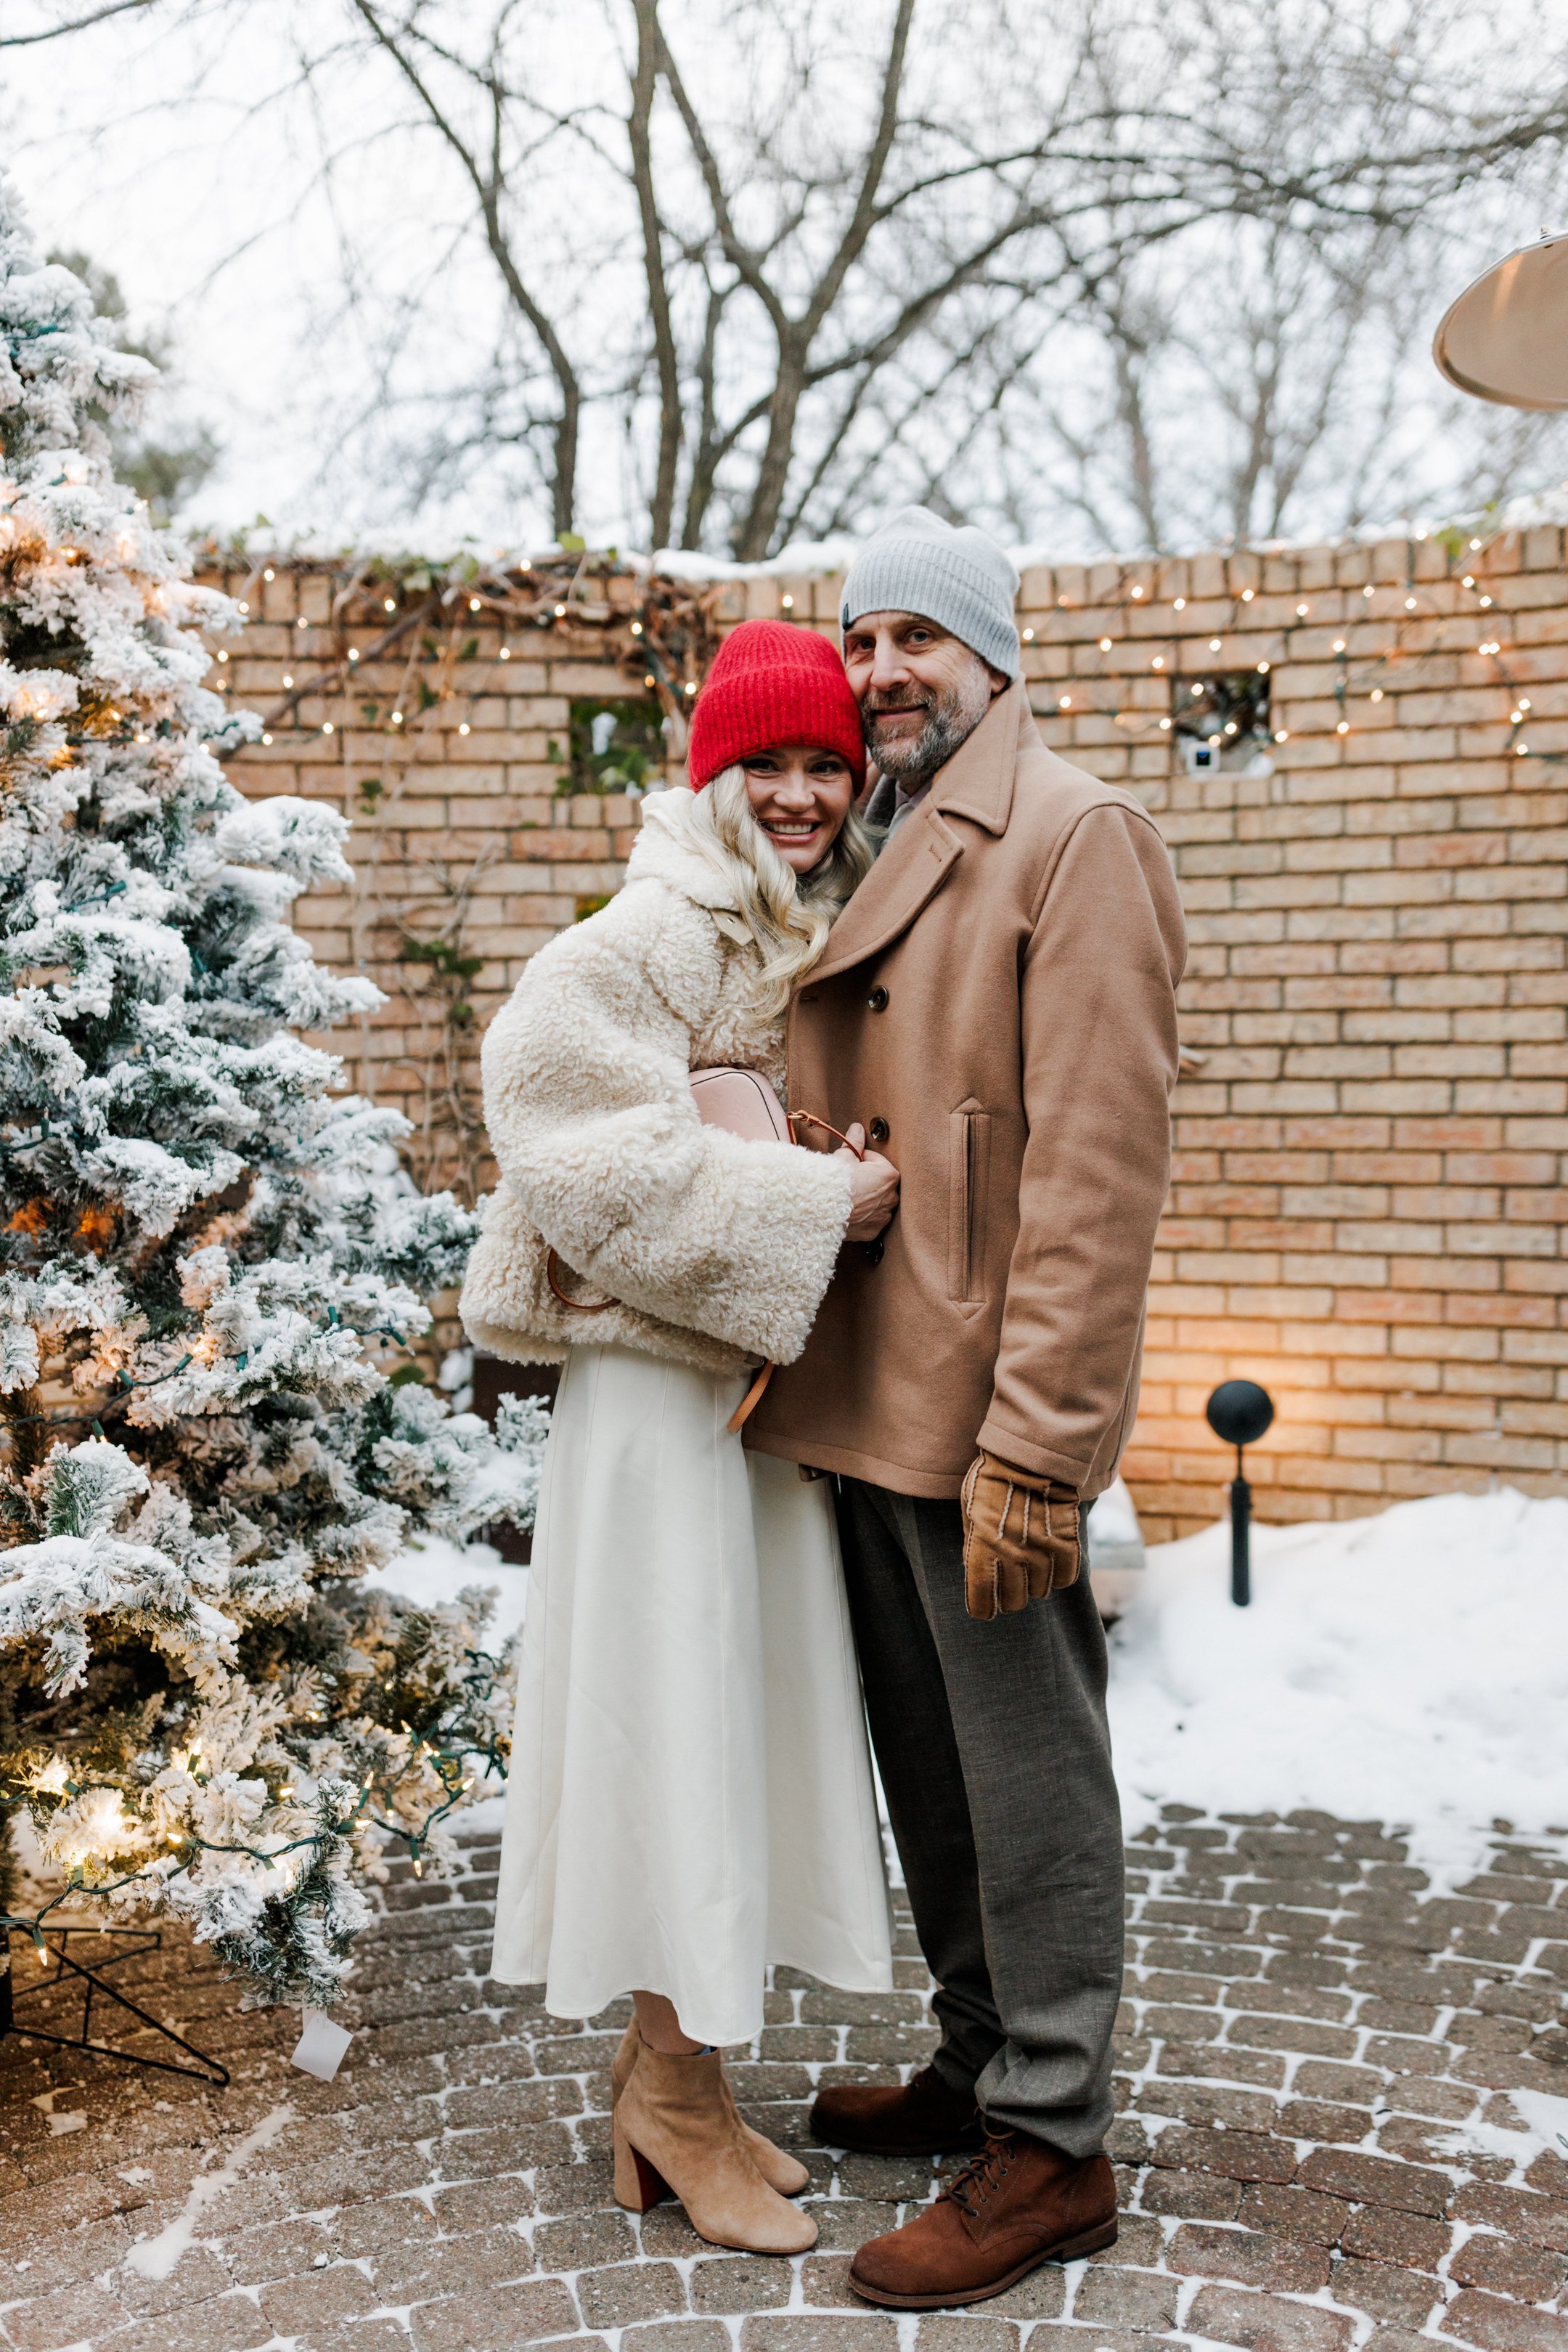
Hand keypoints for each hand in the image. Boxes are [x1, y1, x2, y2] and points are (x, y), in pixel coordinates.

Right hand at [836, 1122, 899, 1241]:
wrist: (821, 1212)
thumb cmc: (834, 1182)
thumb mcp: (843, 1157)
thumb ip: (854, 1141)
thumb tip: (857, 1128)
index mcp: (888, 1174)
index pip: (875, 1160)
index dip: (860, 1160)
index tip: (849, 1165)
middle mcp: (892, 1196)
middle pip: (878, 1182)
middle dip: (866, 1179)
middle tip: (847, 1180)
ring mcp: (883, 1215)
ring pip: (876, 1201)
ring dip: (866, 1198)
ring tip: (847, 1196)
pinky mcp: (874, 1231)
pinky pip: (870, 1219)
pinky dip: (863, 1216)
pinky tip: (849, 1211)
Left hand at [960, 1452, 1080, 1619]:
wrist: (1028, 1454)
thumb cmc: (992, 1479)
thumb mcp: (971, 1510)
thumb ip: (974, 1544)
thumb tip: (974, 1570)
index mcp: (982, 1548)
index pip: (982, 1598)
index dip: (984, 1608)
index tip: (985, 1608)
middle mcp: (1012, 1556)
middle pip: (1013, 1600)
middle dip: (1008, 1597)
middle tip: (1009, 1587)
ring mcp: (1041, 1551)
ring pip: (1039, 1592)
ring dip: (1034, 1584)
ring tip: (1030, 1569)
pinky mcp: (1066, 1542)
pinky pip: (1065, 1578)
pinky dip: (1058, 1576)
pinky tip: (1050, 1564)